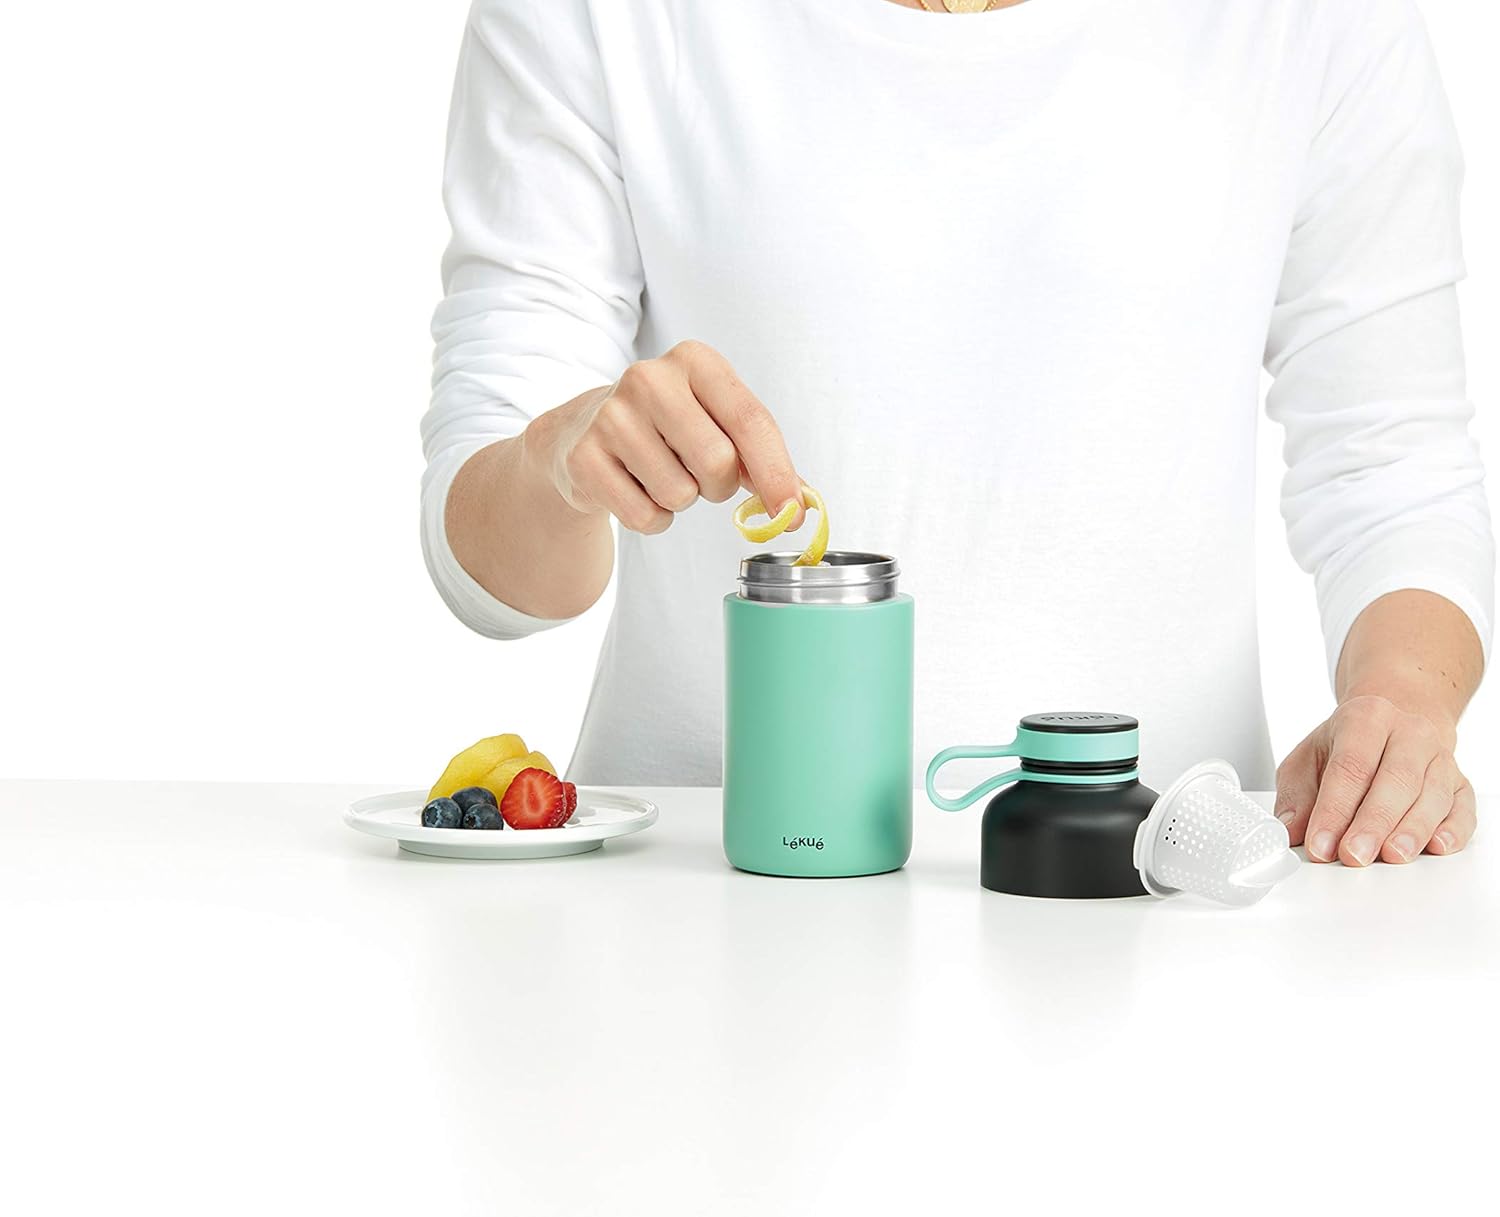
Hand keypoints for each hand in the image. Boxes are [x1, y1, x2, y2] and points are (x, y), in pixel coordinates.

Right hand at [527, 340, 803, 534]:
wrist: (583, 431)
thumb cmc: (666, 426)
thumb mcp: (715, 421)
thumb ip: (759, 457)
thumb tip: (797, 505)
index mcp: (695, 361)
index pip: (750, 420)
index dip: (777, 473)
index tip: (793, 513)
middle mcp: (649, 378)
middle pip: (718, 462)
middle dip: (718, 486)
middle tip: (700, 476)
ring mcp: (611, 416)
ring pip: (679, 494)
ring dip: (680, 500)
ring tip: (660, 474)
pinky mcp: (584, 457)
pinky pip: (644, 516)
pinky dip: (652, 518)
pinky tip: (636, 488)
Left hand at [1274, 695, 1475, 865]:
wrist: (1392, 725)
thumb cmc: (1346, 746)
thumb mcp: (1308, 759)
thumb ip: (1296, 796)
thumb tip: (1290, 831)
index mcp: (1366, 718)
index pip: (1350, 767)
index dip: (1334, 809)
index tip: (1321, 844)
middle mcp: (1409, 733)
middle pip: (1395, 781)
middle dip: (1373, 823)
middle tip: (1353, 855)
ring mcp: (1440, 757)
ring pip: (1431, 796)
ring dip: (1411, 830)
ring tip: (1390, 856)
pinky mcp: (1460, 782)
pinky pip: (1463, 808)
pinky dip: (1453, 830)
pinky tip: (1437, 846)